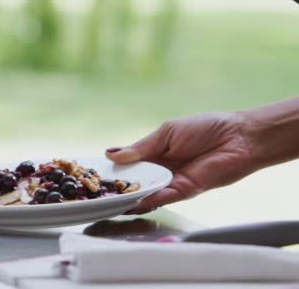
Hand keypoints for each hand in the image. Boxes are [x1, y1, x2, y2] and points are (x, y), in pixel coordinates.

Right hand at [105, 112, 259, 213]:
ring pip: (144, 193)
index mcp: (153, 153)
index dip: (111, 169)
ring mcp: (170, 183)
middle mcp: (159, 171)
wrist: (238, 137)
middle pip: (132, 182)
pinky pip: (162, 198)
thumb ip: (140, 148)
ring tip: (108, 200)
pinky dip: (147, 201)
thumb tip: (110, 154)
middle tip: (94, 191)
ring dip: (128, 197)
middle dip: (115, 187)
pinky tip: (133, 201)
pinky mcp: (183, 192)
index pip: (127, 165)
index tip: (91, 174)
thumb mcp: (166, 133)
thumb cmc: (205, 128)